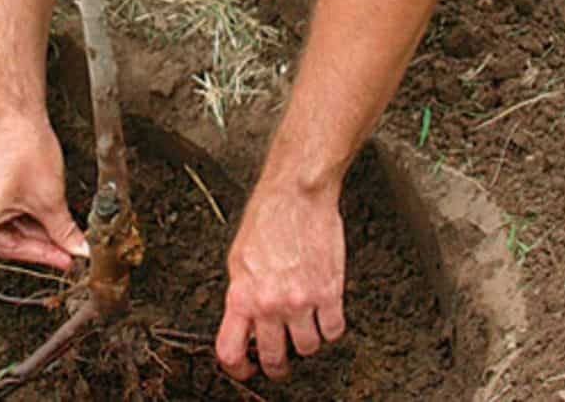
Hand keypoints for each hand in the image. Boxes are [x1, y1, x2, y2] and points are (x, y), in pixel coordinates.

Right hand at [0, 110, 88, 316]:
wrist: (16, 111)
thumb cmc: (23, 148)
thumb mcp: (49, 198)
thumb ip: (62, 230)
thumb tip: (77, 252)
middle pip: (1, 245)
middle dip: (36, 251)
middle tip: (68, 258)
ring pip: (8, 229)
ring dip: (36, 234)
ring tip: (67, 235)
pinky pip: (7, 213)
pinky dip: (29, 218)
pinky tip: (52, 217)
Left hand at [216, 179, 346, 379]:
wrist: (296, 195)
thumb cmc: (267, 219)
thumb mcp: (238, 259)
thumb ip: (241, 295)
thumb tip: (245, 323)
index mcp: (241, 296)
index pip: (231, 351)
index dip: (237, 368)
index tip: (245, 369)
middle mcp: (270, 304)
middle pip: (273, 359)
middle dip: (276, 363)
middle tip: (280, 357)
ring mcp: (301, 302)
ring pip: (308, 349)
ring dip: (306, 341)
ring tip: (304, 324)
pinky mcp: (330, 293)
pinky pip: (334, 331)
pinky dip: (331, 328)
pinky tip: (324, 313)